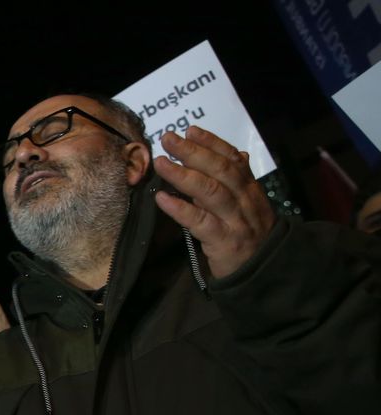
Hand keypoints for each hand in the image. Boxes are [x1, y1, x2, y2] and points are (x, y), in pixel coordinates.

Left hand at [153, 127, 275, 278]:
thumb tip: (231, 154)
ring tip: (161, 163)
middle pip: (221, 171)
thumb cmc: (248, 236)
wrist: (265, 273)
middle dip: (194, 152)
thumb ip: (234, 183)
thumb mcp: (246, 206)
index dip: (212, 143)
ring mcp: (236, 221)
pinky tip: (162, 198)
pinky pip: (201, 222)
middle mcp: (245, 201)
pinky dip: (180, 209)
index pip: (232, 159)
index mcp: (249, 189)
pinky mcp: (225, 242)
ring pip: (212, 192)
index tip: (190, 130)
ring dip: (184, 175)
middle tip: (168, 139)